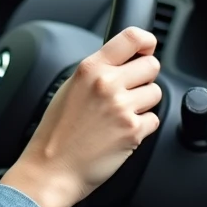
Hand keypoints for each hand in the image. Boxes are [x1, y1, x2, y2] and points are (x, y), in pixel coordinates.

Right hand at [0, 28, 161, 206]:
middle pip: (151, 65)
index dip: (147, 41)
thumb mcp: (69, 88)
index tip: (147, 48)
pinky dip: (142, 127)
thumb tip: (124, 63)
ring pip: (156, 93)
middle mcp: (107, 84)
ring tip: (119, 115)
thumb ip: (96, 72)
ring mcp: (122, 107)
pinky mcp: (133, 131)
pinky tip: (120, 132)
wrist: (51, 168)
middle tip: (128, 91)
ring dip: (143, 104)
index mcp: (90, 69)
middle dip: (144, 78)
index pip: (132, 38)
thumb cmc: (55, 133)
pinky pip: (154, 120)